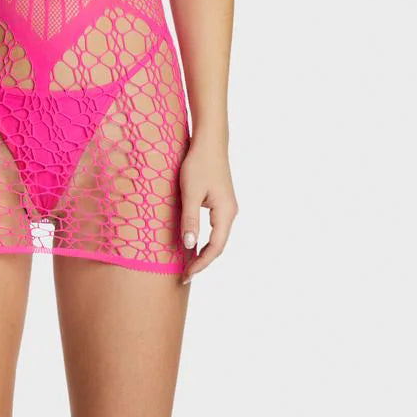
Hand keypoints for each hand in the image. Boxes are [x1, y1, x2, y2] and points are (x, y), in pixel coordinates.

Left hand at [179, 133, 237, 283]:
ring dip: (204, 251)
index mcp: (225, 213)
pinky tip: (193, 242)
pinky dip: (205, 239)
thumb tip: (189, 245)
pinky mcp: (222, 201)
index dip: (201, 263)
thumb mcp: (190, 192)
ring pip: (217, 237)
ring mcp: (227, 207)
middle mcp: (230, 212)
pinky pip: (215, 228)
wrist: (209, 142)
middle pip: (218, 245)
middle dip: (203, 261)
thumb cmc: (199, 164)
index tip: (187, 275)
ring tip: (188, 263)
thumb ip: (190, 218)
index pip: (214, 247)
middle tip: (185, 275)